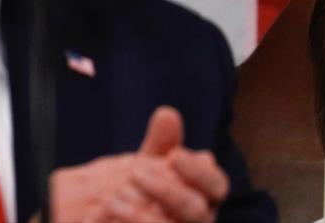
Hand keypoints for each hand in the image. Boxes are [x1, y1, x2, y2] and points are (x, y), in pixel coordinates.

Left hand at [49, 106, 229, 222]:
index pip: (216, 185)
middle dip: (168, 191)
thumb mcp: (149, 166)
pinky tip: (107, 214)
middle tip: (135, 172)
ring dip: (142, 216)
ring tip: (111, 197)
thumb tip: (167, 113)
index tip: (173, 155)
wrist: (116, 218)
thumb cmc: (141, 192)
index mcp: (204, 197)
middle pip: (197, 211)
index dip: (199, 172)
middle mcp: (198, 222)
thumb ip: (161, 144)